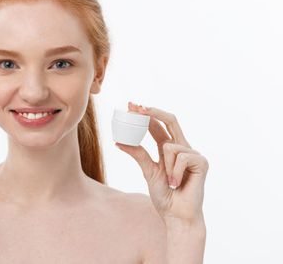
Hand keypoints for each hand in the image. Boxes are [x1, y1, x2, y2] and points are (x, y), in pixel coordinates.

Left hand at [116, 102, 208, 225]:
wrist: (176, 214)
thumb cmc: (164, 195)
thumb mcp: (148, 171)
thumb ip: (138, 154)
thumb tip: (118, 141)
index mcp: (168, 148)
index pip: (157, 125)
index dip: (146, 114)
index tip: (131, 105)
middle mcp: (181, 147)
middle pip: (170, 121)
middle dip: (153, 112)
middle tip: (138, 107)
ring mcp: (193, 154)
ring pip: (169, 145)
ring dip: (165, 166)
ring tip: (170, 181)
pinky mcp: (202, 162)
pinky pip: (181, 157)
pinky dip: (175, 172)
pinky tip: (178, 183)